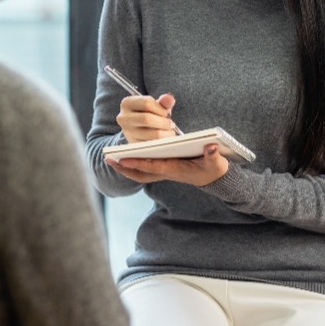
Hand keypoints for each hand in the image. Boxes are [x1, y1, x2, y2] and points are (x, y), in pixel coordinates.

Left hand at [105, 145, 229, 186]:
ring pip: (139, 173)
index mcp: (176, 169)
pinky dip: (132, 165)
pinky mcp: (163, 169)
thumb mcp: (216, 163)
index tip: (123, 159)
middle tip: (108, 159)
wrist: (214, 179)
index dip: (139, 162)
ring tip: (110, 158)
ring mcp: (164, 172)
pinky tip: (122, 158)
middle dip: (124, 167)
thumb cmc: (214, 169)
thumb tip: (211, 146)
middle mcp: (166, 172)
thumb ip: (214, 155)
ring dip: (125, 167)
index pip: (154, 166)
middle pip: (141, 173)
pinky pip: (143, 170)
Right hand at [116, 92, 179, 141]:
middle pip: (147, 119)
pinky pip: (154, 145)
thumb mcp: (155, 106)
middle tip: (171, 124)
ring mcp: (128, 133)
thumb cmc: (148, 114)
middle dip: (163, 122)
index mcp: (127, 103)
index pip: (147, 103)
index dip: (161, 108)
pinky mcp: (134, 145)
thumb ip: (163, 102)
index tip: (165, 113)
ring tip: (169, 131)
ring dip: (166, 133)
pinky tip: (164, 139)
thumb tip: (170, 99)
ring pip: (153, 134)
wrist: (137, 130)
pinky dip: (163, 142)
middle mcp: (123, 118)